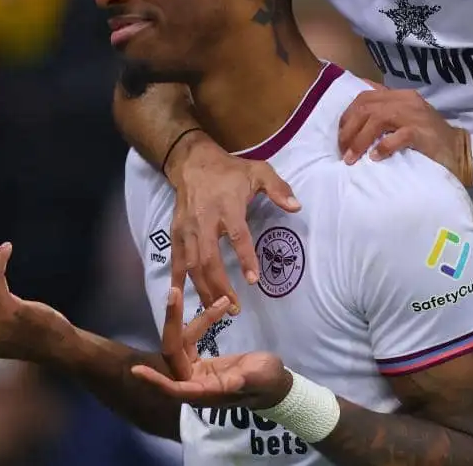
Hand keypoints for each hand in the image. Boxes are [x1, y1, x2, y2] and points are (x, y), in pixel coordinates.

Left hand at [130, 286, 292, 409]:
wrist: (275, 383)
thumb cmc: (267, 383)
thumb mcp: (257, 380)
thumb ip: (241, 382)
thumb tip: (229, 383)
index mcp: (203, 392)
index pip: (173, 387)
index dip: (156, 381)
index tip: (137, 370)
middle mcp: (193, 382)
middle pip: (173, 353)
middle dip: (173, 322)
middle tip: (174, 292)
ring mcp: (194, 371)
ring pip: (182, 341)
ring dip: (197, 318)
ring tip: (222, 302)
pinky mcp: (199, 360)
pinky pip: (192, 337)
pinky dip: (203, 321)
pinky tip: (218, 308)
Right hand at [169, 134, 299, 315]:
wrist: (193, 163)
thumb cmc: (230, 171)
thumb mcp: (259, 171)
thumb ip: (278, 188)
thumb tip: (297, 207)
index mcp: (227, 206)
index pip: (237, 235)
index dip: (245, 258)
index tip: (253, 280)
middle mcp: (204, 220)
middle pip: (209, 258)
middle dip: (220, 286)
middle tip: (235, 308)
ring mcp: (187, 229)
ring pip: (192, 264)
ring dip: (203, 289)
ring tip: (217, 310)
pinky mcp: (175, 233)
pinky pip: (176, 260)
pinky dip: (177, 281)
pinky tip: (181, 299)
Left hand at [337, 89, 470, 180]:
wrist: (459, 151)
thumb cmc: (428, 138)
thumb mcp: (405, 119)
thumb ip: (385, 115)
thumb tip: (353, 122)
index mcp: (400, 96)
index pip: (365, 96)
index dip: (348, 115)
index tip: (340, 134)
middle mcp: (406, 100)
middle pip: (366, 107)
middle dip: (348, 129)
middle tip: (342, 150)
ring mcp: (415, 115)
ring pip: (377, 119)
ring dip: (359, 140)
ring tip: (351, 158)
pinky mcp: (422, 133)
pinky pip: (397, 136)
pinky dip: (382, 147)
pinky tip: (375, 158)